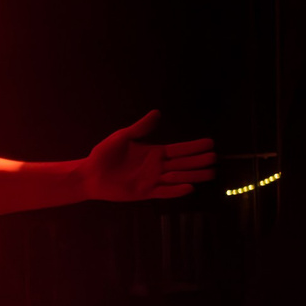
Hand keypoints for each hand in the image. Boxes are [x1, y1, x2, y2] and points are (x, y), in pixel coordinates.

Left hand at [82, 112, 215, 201]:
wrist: (89, 174)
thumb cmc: (104, 155)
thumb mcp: (123, 137)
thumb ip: (140, 128)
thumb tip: (157, 113)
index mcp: (153, 152)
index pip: (179, 149)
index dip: (194, 146)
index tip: (210, 143)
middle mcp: (156, 167)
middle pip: (183, 163)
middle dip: (199, 161)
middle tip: (215, 158)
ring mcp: (152, 180)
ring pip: (178, 177)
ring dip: (193, 175)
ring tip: (211, 173)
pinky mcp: (145, 192)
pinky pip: (163, 192)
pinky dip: (176, 190)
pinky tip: (189, 187)